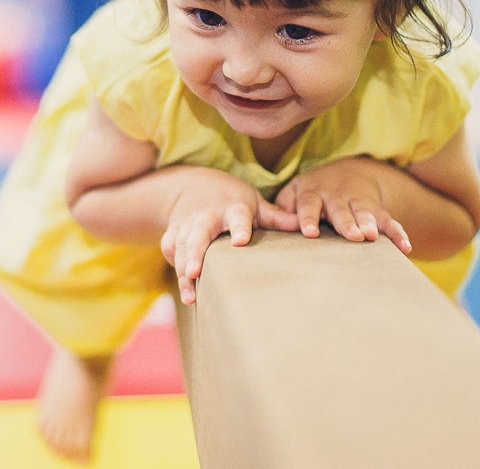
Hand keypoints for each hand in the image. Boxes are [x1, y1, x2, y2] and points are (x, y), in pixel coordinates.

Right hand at [159, 166, 297, 304]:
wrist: (191, 183)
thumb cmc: (231, 198)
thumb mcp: (255, 202)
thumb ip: (277, 217)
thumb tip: (308, 229)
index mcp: (233, 207)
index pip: (238, 217)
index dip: (239, 228)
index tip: (241, 241)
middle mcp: (207, 216)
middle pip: (199, 234)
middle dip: (196, 253)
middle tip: (196, 272)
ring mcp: (187, 224)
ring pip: (183, 247)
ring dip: (183, 270)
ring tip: (190, 296)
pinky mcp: (173, 233)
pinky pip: (171, 251)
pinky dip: (175, 268)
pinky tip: (186, 291)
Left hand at [274, 157, 411, 253]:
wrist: (347, 172)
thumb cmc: (311, 192)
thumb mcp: (293, 193)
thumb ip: (281, 208)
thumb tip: (269, 224)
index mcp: (312, 192)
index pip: (308, 204)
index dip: (308, 218)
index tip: (309, 232)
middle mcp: (336, 195)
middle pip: (340, 209)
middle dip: (346, 222)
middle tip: (353, 235)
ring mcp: (357, 200)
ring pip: (364, 212)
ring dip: (369, 223)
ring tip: (372, 237)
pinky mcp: (375, 207)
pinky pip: (388, 219)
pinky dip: (397, 233)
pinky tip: (405, 248)